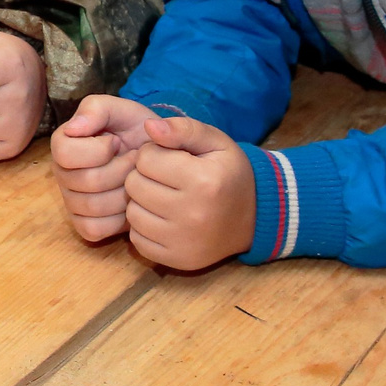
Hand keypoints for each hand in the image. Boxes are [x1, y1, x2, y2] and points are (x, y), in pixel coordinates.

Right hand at [50, 92, 158, 240]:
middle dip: (120, 171)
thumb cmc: (137, 131)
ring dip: (123, 194)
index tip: (117, 141)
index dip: (98, 150)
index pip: (65, 153)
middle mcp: (63, 175)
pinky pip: (94, 229)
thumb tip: (73, 128)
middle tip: (136, 162)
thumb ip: (96, 109)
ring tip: (136, 180)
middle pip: (86, 182)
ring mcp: (72, 202)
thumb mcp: (121, 110)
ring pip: (92, 207)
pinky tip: (130, 203)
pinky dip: (117, 220)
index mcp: (63, 145)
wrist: (160, 159)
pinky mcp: (85, 225)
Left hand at [123, 113, 254, 269]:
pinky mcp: (178, 260)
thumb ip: (183, 128)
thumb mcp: (215, 143)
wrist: (254, 218)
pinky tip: (162, 218)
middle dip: (144, 176)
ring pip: (132, 213)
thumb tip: (149, 126)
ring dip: (141, 202)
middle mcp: (193, 213)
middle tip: (164, 178)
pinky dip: (144, 227)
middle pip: (134, 185)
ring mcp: (185, 241)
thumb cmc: (229, 174)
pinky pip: (137, 239)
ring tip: (162, 197)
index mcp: (203, 180)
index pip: (145, 158)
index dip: (153, 153)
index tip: (169, 159)